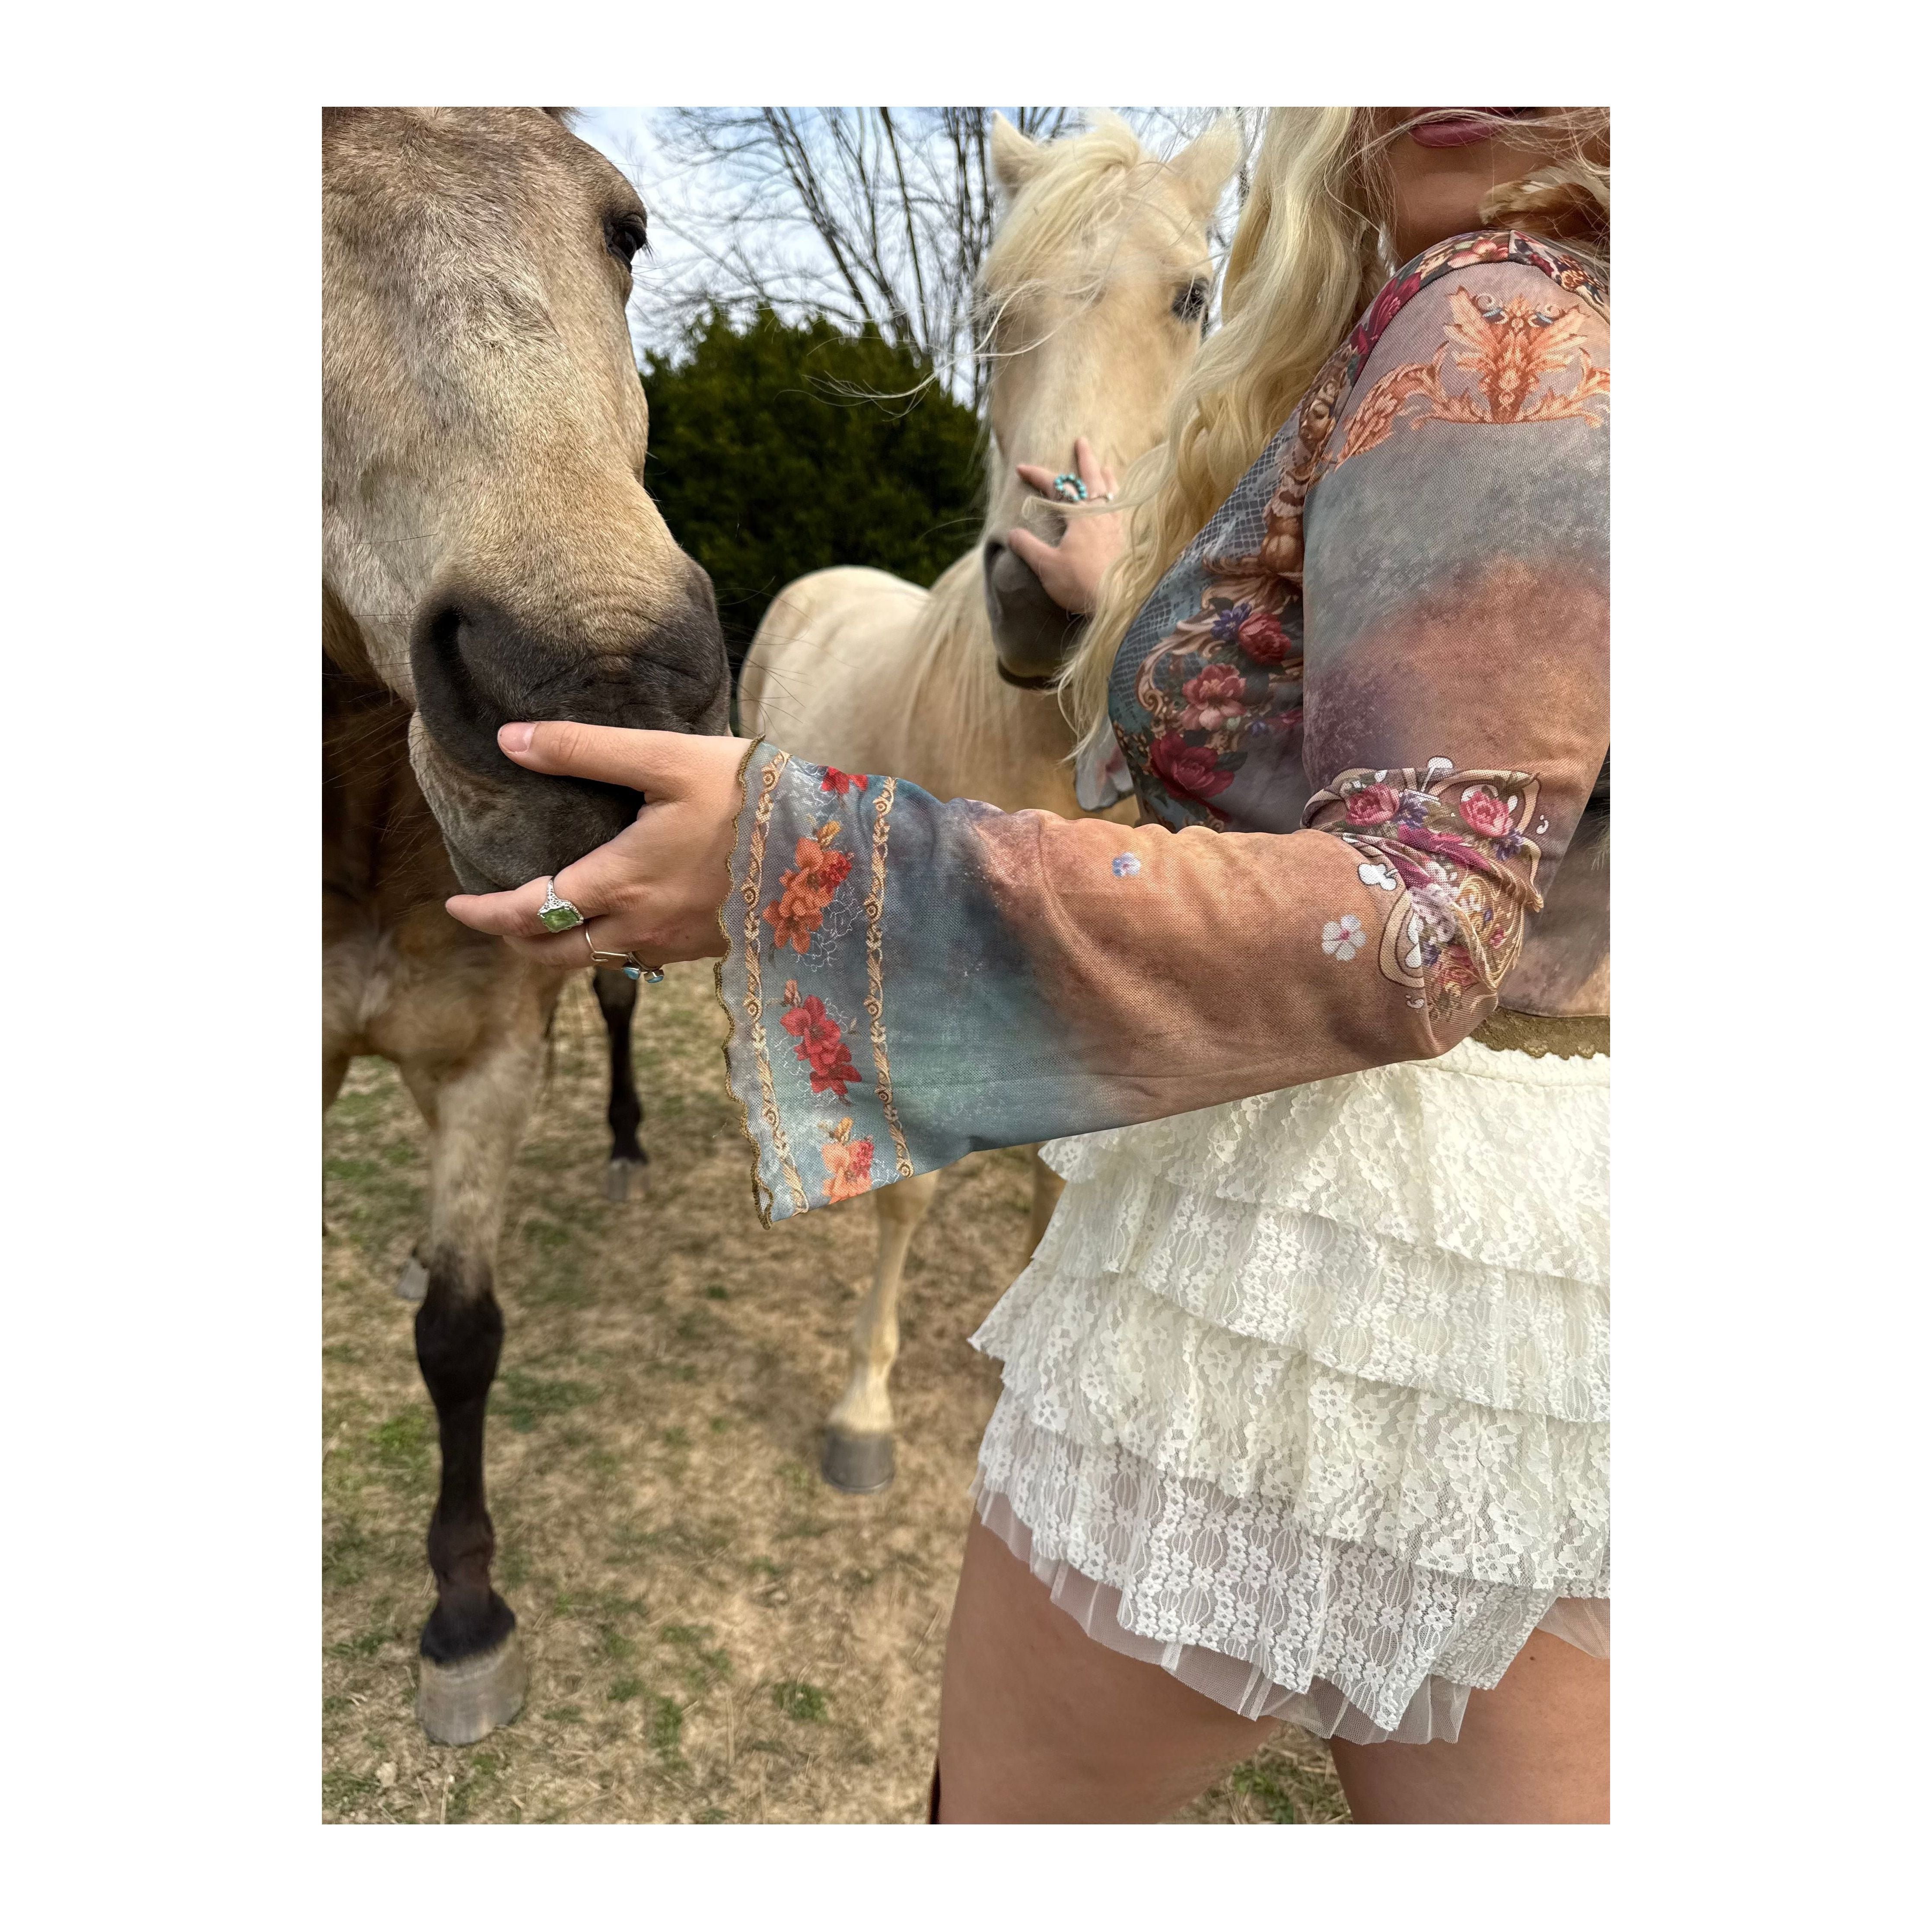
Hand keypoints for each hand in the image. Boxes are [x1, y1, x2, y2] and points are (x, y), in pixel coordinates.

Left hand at [444, 723, 752, 967]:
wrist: (831, 847)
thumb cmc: (747, 795)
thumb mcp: (664, 757)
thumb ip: (583, 749)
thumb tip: (510, 740)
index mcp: (620, 883)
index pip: (530, 911)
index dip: (484, 913)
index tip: (454, 904)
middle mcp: (640, 927)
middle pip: (555, 955)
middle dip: (515, 939)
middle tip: (493, 917)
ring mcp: (675, 945)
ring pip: (596, 964)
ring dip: (560, 949)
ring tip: (546, 921)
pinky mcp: (705, 947)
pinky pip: (638, 959)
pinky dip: (607, 948)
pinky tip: (614, 920)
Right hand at [1009, 435, 1124, 615]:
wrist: (1119, 602)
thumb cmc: (1081, 583)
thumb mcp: (1046, 566)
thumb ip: (1028, 547)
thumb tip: (1012, 534)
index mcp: (1080, 516)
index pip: (1056, 486)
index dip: (1038, 475)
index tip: (1021, 468)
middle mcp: (1101, 515)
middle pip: (1093, 479)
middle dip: (1085, 459)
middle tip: (1083, 441)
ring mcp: (1117, 526)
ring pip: (1113, 492)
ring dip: (1107, 477)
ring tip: (1107, 467)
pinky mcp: (1127, 541)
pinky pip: (1123, 510)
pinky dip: (1119, 501)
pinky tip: (1121, 506)